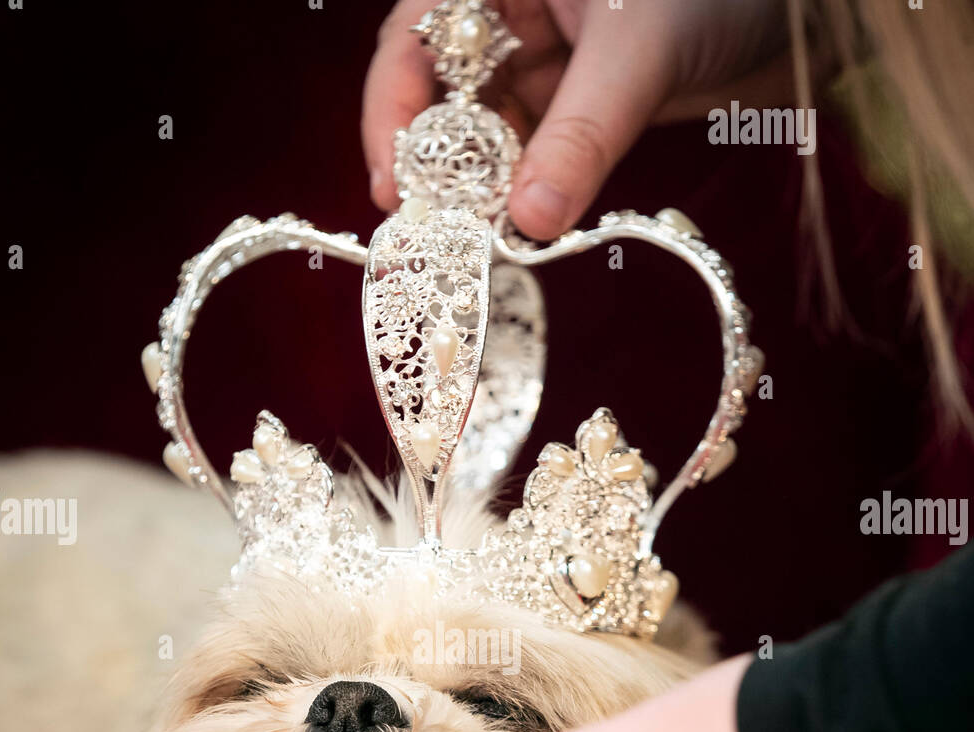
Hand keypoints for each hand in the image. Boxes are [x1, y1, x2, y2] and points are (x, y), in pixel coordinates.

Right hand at [362, 0, 789, 240]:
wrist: (803, 9)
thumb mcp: (639, 47)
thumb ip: (582, 133)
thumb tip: (528, 221)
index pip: (412, 42)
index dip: (392, 114)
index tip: (394, 189)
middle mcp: (509, 12)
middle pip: (441, 97)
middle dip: (436, 167)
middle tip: (431, 237)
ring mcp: (544, 60)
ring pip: (488, 134)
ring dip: (484, 192)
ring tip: (479, 245)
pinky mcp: (580, 104)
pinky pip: (537, 155)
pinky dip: (530, 194)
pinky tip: (525, 231)